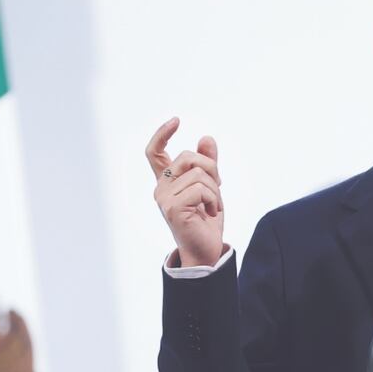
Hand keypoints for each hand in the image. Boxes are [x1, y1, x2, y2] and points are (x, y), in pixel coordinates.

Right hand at [146, 117, 224, 266]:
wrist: (206, 251)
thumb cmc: (206, 221)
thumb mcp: (211, 187)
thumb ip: (208, 164)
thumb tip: (206, 138)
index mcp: (167, 181)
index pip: (154, 152)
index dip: (162, 134)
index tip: (176, 120)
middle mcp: (161, 188)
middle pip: (187, 157)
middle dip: (211, 168)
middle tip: (218, 186)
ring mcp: (164, 198)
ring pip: (198, 173)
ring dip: (215, 189)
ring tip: (213, 205)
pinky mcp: (172, 208)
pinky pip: (200, 189)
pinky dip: (213, 199)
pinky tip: (210, 212)